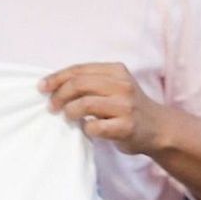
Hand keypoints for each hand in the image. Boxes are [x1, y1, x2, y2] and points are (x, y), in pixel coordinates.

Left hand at [40, 61, 169, 155]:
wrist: (159, 128)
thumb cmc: (126, 106)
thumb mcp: (112, 86)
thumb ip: (89, 82)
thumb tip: (50, 85)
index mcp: (116, 71)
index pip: (78, 70)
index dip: (56, 78)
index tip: (41, 87)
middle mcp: (122, 85)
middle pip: (78, 84)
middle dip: (59, 95)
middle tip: (51, 107)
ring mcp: (126, 106)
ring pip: (84, 104)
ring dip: (69, 112)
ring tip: (68, 117)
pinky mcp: (127, 126)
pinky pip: (95, 126)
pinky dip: (86, 128)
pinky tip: (88, 129)